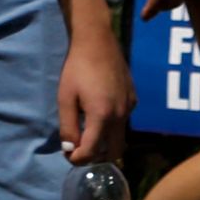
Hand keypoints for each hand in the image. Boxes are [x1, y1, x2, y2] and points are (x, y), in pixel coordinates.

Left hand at [57, 19, 132, 164]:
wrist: (97, 41)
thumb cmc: (77, 68)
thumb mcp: (65, 98)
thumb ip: (68, 127)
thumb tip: (70, 150)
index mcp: (102, 116)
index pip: (91, 152)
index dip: (77, 159)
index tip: (68, 156)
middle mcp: (120, 115)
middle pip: (114, 152)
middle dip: (96, 157)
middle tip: (81, 150)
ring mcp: (130, 107)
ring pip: (121, 138)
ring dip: (105, 143)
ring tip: (88, 134)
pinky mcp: (133, 98)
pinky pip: (125, 122)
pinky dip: (113, 127)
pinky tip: (100, 114)